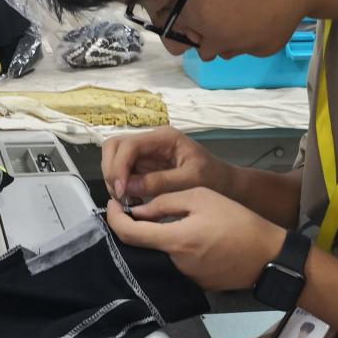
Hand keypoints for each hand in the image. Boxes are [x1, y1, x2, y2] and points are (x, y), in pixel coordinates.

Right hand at [101, 127, 229, 202]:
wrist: (226, 184)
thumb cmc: (214, 179)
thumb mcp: (191, 181)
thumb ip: (160, 182)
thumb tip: (128, 187)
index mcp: (164, 138)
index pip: (129, 145)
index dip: (119, 167)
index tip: (122, 191)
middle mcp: (151, 141)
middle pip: (114, 146)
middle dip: (112, 171)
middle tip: (122, 196)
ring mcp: (146, 152)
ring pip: (114, 158)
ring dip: (114, 180)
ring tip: (127, 200)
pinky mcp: (145, 165)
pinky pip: (123, 171)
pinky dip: (122, 186)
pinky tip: (133, 200)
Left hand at [106, 189, 283, 290]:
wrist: (268, 255)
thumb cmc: (238, 221)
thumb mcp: (202, 197)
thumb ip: (166, 203)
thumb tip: (139, 211)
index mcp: (175, 240)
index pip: (128, 234)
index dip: (113, 218)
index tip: (113, 205)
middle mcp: (174, 264)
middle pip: (141, 247)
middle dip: (134, 227)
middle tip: (137, 208)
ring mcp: (184, 278)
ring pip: (158, 255)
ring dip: (157, 238)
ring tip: (169, 220)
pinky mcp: (195, 284)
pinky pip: (174, 265)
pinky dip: (173, 250)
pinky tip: (188, 238)